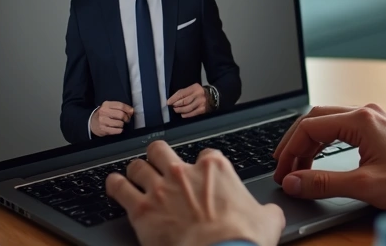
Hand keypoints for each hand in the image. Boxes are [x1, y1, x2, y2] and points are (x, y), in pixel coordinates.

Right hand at [90, 101, 133, 136]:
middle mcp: (104, 112)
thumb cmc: (104, 114)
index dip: (128, 109)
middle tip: (126, 119)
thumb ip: (120, 107)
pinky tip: (118, 128)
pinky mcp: (103, 129)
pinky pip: (117, 130)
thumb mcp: (109, 107)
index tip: (131, 112)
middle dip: (126, 118)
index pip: (120, 105)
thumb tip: (131, 111)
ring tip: (120, 124)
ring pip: (120, 123)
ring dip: (122, 124)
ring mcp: (103, 121)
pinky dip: (120, 130)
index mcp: (106, 104)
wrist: (92, 122)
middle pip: (121, 114)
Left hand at [106, 141, 284, 245]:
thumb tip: (271, 214)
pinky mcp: (141, 210)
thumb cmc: (242, 239)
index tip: (201, 176)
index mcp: (215, 168)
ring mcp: (160, 189)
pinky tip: (114, 185)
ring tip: (134, 174)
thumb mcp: (267, 220)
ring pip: (137, 166)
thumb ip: (266, 210)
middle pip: (162, 149)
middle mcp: (183, 172)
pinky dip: (115, 185)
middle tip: (159, 165)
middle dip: (159, 156)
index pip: (205, 154)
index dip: (203, 166)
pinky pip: (119, 188)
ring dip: (136, 171)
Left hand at [167, 83, 211, 117]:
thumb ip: (183, 93)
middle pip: (184, 101)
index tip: (168, 102)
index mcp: (194, 88)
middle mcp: (198, 95)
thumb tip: (172, 100)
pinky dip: (186, 115)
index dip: (174, 98)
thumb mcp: (192, 89)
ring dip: (180, 110)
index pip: (182, 93)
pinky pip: (192, 113)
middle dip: (176, 105)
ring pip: (188, 108)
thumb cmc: (199, 92)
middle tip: (173, 106)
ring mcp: (201, 103)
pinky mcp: (203, 109)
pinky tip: (182, 114)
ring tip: (176, 110)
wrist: (213, 96)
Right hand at [272, 104, 385, 209]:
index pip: (310, 125)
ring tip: (300, 167)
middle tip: (284, 167)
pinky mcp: (382, 129)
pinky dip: (327, 143)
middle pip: (318, 119)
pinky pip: (344, 128)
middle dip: (297, 142)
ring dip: (311, 143)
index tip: (281, 170)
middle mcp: (368, 113)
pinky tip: (322, 159)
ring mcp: (376, 119)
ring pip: (330, 123)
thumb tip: (293, 182)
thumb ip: (323, 182)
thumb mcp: (363, 184)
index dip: (290, 149)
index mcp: (361, 119)